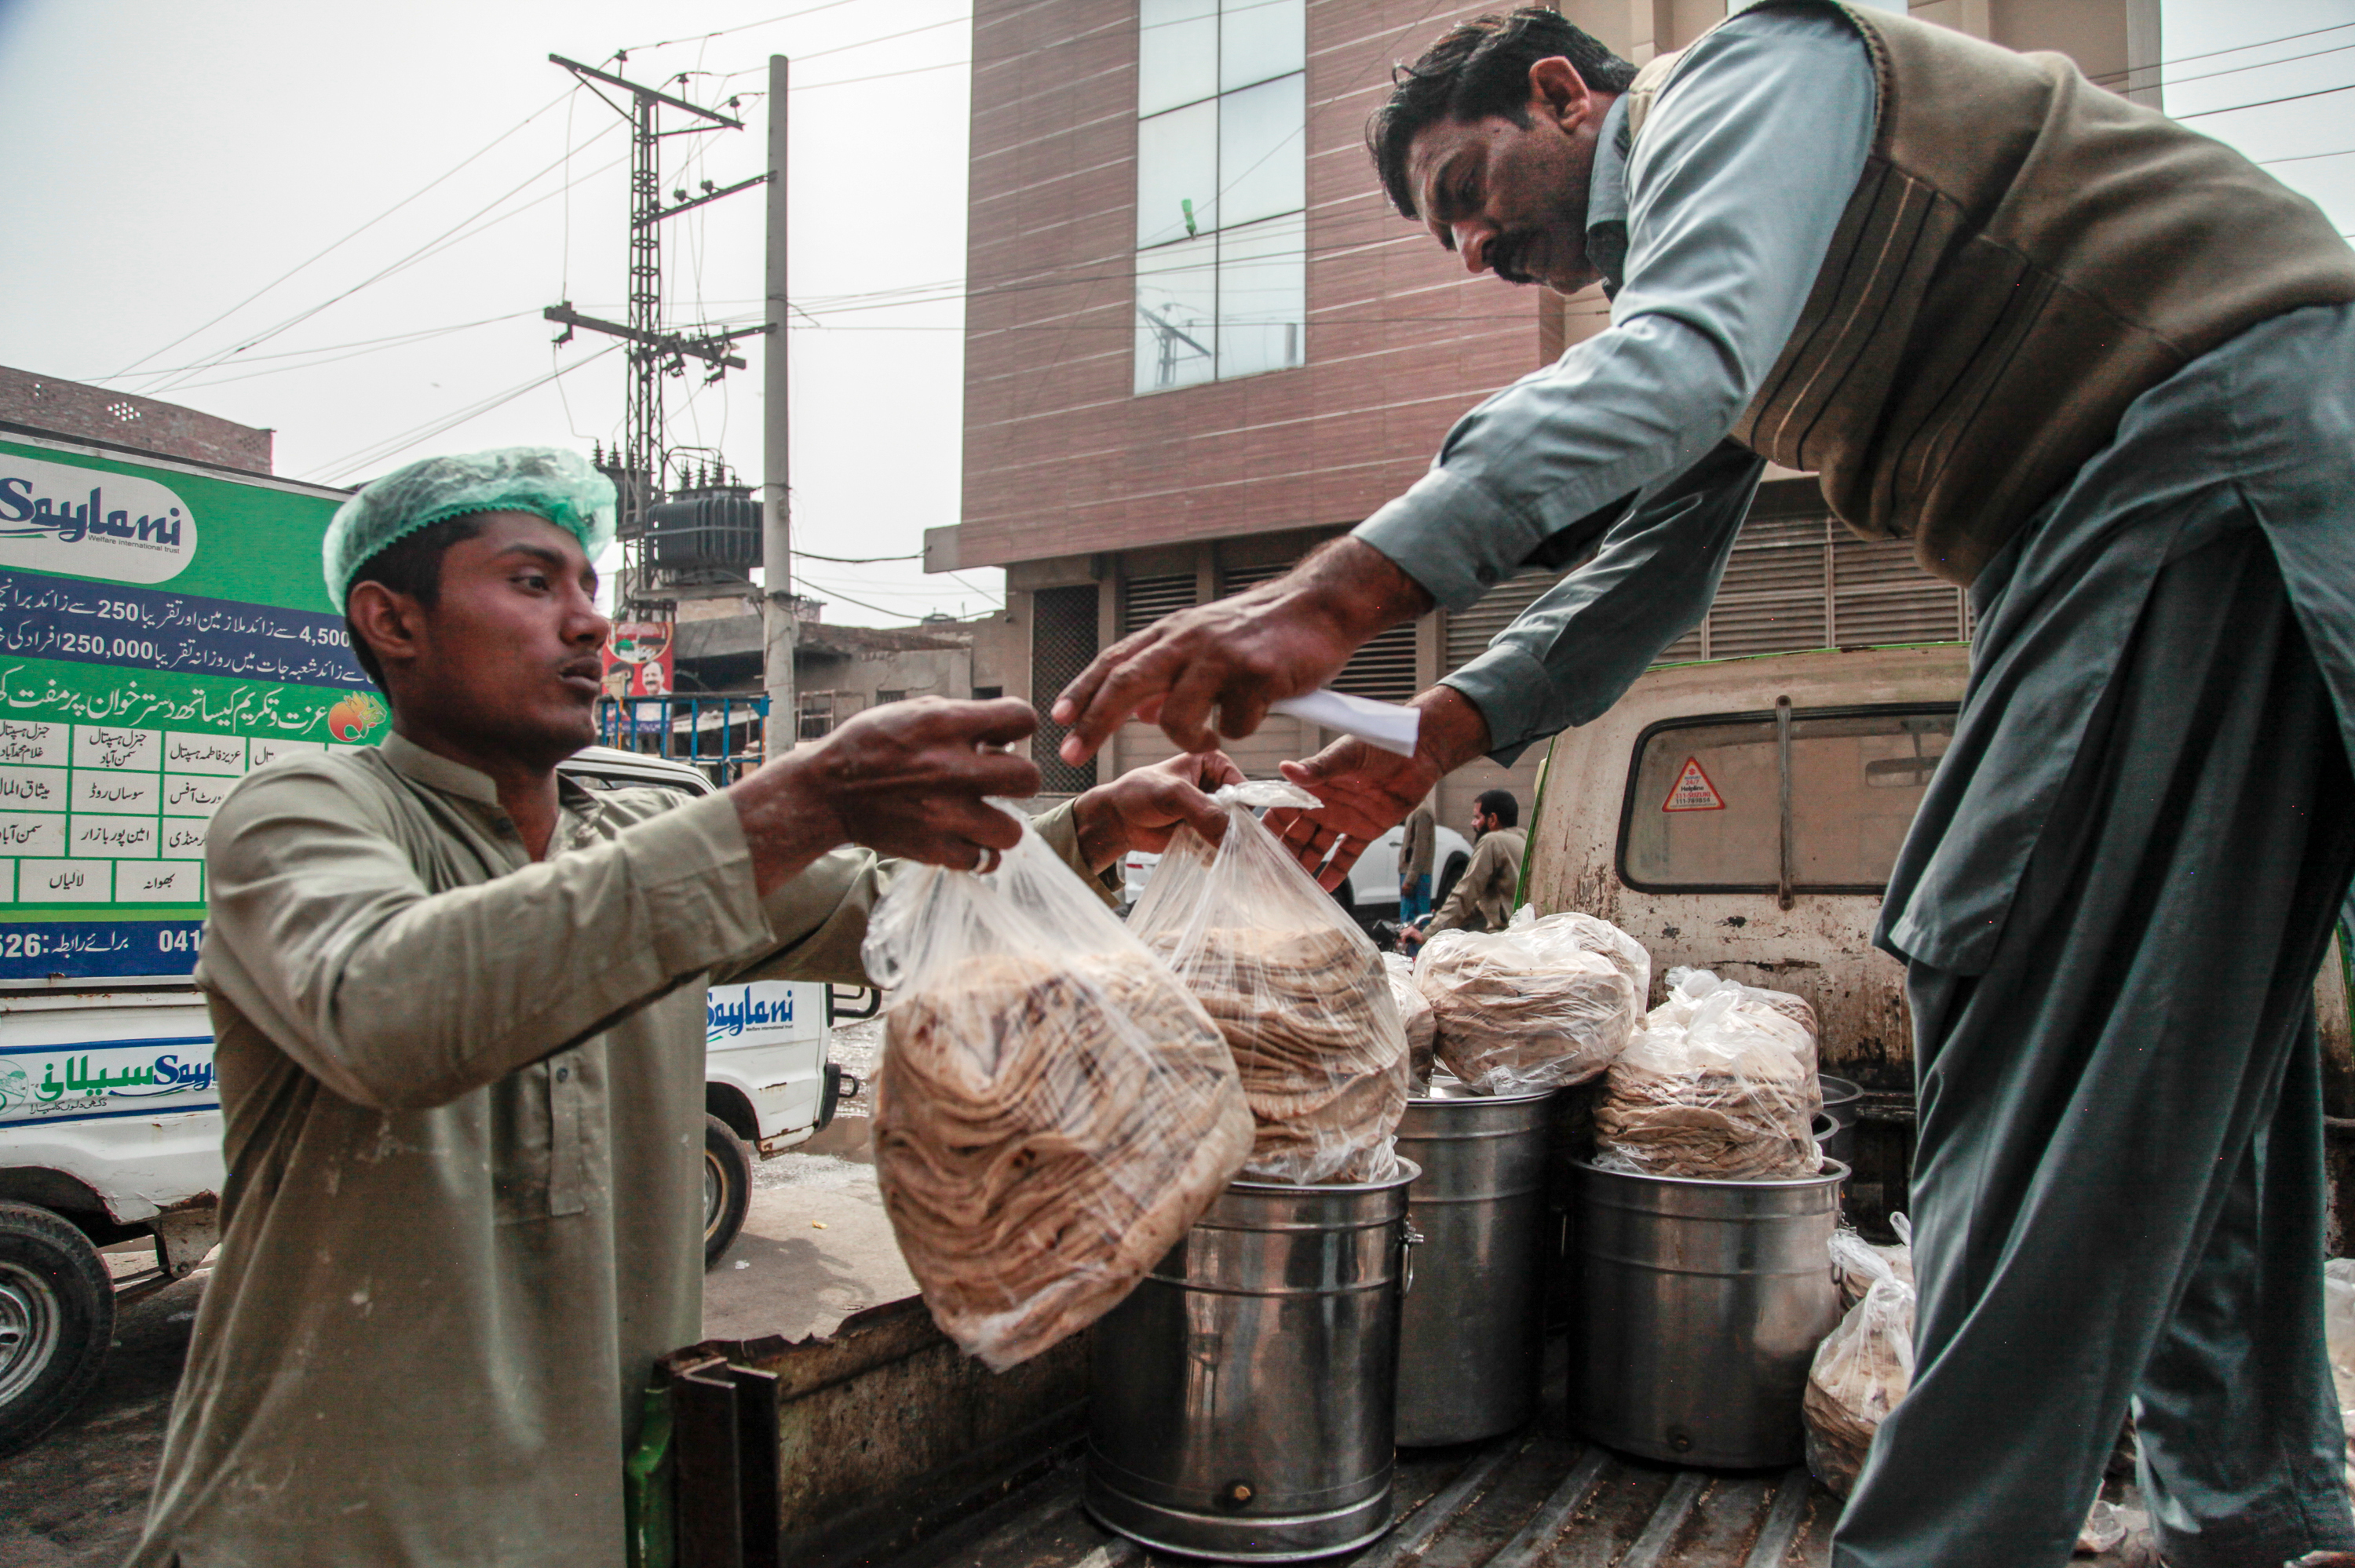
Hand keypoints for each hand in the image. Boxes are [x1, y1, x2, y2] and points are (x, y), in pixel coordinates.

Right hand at [728, 697, 1042, 891]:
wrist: (827, 792)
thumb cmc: (870, 746)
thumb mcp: (914, 712)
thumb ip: (962, 718)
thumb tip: (1005, 735)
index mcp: (946, 726)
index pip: (1023, 718)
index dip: (1019, 725)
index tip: (1004, 735)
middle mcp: (951, 769)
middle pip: (1029, 778)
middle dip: (1018, 778)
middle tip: (997, 781)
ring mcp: (944, 814)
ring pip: (1013, 831)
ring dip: (1000, 824)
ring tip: (982, 816)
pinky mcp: (934, 849)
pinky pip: (983, 860)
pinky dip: (977, 853)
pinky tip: (963, 837)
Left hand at [1049, 539, 1432, 764]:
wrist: (1320, 605)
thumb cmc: (1263, 631)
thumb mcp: (1206, 643)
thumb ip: (1171, 673)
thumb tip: (1140, 711)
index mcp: (1173, 633)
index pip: (1114, 660)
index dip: (1082, 690)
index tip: (1057, 719)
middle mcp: (1189, 640)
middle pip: (1126, 682)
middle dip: (1094, 721)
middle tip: (1072, 752)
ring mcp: (1222, 656)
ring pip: (1178, 715)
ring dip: (1187, 739)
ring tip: (1207, 741)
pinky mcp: (1258, 675)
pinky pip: (1234, 724)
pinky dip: (1240, 729)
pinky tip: (1259, 710)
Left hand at [1071, 750, 1246, 872]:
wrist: (1118, 819)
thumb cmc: (1139, 794)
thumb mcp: (1172, 794)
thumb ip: (1203, 811)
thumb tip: (1230, 834)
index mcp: (1215, 764)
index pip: (1243, 788)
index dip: (1243, 808)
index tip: (1238, 828)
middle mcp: (1217, 786)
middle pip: (1241, 812)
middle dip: (1236, 830)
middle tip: (1229, 845)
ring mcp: (1212, 812)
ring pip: (1232, 831)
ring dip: (1227, 844)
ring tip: (1219, 853)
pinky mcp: (1205, 832)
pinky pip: (1220, 845)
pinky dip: (1217, 853)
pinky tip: (1209, 857)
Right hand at [1264, 686, 1491, 889]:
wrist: (1421, 750)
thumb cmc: (1382, 742)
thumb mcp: (1348, 753)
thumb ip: (1319, 767)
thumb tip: (1286, 769)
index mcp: (1313, 783)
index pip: (1282, 808)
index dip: (1267, 826)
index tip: (1250, 846)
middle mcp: (1324, 803)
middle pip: (1296, 833)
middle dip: (1281, 854)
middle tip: (1266, 877)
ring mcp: (1344, 818)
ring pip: (1317, 847)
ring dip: (1305, 866)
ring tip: (1291, 889)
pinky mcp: (1366, 830)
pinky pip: (1347, 854)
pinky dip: (1336, 871)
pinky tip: (1324, 889)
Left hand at [1400, 922, 1426, 950]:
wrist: (1425, 939)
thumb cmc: (1418, 939)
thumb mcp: (1410, 938)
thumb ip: (1405, 938)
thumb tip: (1399, 939)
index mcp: (1410, 928)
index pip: (1402, 931)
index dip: (1400, 936)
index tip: (1399, 940)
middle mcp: (1410, 927)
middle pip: (1401, 932)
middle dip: (1400, 937)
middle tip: (1402, 941)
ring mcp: (1410, 929)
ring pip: (1402, 934)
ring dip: (1402, 939)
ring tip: (1404, 942)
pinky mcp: (1411, 932)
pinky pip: (1404, 936)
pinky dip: (1404, 939)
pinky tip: (1405, 942)